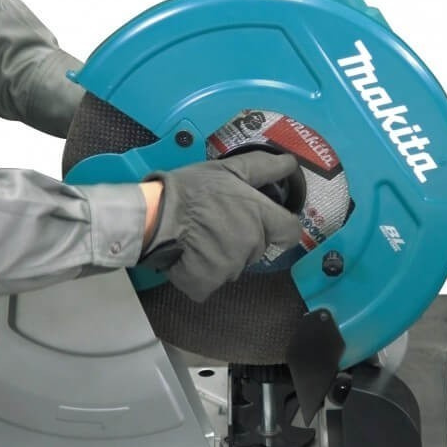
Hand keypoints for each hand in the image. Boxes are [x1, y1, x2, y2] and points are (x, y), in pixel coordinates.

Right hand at [138, 151, 301, 301]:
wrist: (156, 215)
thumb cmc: (190, 189)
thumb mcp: (227, 168)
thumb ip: (263, 167)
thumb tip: (291, 163)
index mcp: (260, 215)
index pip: (290, 231)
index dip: (281, 228)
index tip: (266, 224)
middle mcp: (252, 243)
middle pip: (258, 249)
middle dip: (242, 240)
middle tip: (217, 225)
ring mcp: (231, 266)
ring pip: (233, 267)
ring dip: (220, 257)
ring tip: (199, 239)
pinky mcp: (209, 283)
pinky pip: (209, 283)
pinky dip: (200, 274)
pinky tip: (188, 257)